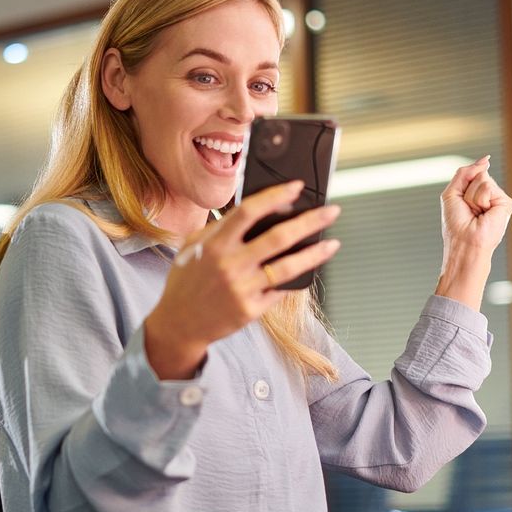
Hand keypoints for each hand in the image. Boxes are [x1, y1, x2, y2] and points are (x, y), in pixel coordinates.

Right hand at [144, 181, 341, 378]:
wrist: (179, 323)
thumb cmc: (187, 280)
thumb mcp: (193, 247)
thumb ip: (219, 228)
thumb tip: (253, 209)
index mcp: (214, 245)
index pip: (249, 212)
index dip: (275, 196)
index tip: (297, 187)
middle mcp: (229, 265)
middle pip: (278, 237)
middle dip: (309, 222)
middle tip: (331, 212)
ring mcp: (242, 289)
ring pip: (288, 267)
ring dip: (315, 253)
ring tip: (332, 243)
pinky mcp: (251, 309)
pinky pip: (280, 290)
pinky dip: (296, 278)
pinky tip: (308, 269)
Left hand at [436, 156, 511, 309]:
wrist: (464, 244)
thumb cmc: (456, 225)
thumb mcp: (452, 194)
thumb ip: (465, 173)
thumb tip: (484, 161)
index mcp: (476, 195)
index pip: (472, 173)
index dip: (464, 182)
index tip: (462, 202)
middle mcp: (489, 197)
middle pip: (477, 174)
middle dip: (466, 191)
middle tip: (468, 210)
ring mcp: (498, 200)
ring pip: (483, 179)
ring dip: (471, 197)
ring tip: (475, 213)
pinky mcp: (506, 204)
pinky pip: (488, 187)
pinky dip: (480, 199)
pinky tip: (483, 213)